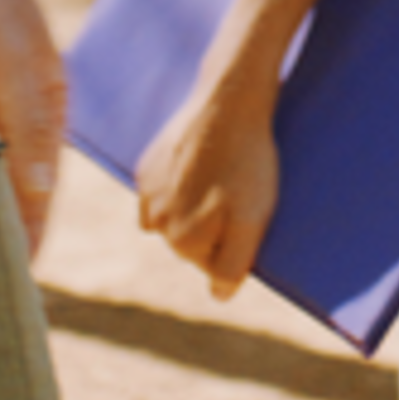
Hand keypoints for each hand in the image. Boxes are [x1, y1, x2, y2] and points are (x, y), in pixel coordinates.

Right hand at [135, 71, 277, 300]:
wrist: (227, 104)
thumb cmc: (247, 165)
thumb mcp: (252, 221)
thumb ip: (232, 265)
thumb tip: (218, 295)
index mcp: (183, 241)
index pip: (213, 265)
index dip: (235, 244)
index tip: (248, 216)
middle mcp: (155, 222)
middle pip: (190, 242)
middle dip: (212, 227)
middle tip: (237, 195)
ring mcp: (147, 192)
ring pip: (175, 217)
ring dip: (193, 207)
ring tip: (219, 179)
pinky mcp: (147, 165)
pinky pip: (162, 191)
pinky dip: (179, 185)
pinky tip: (200, 165)